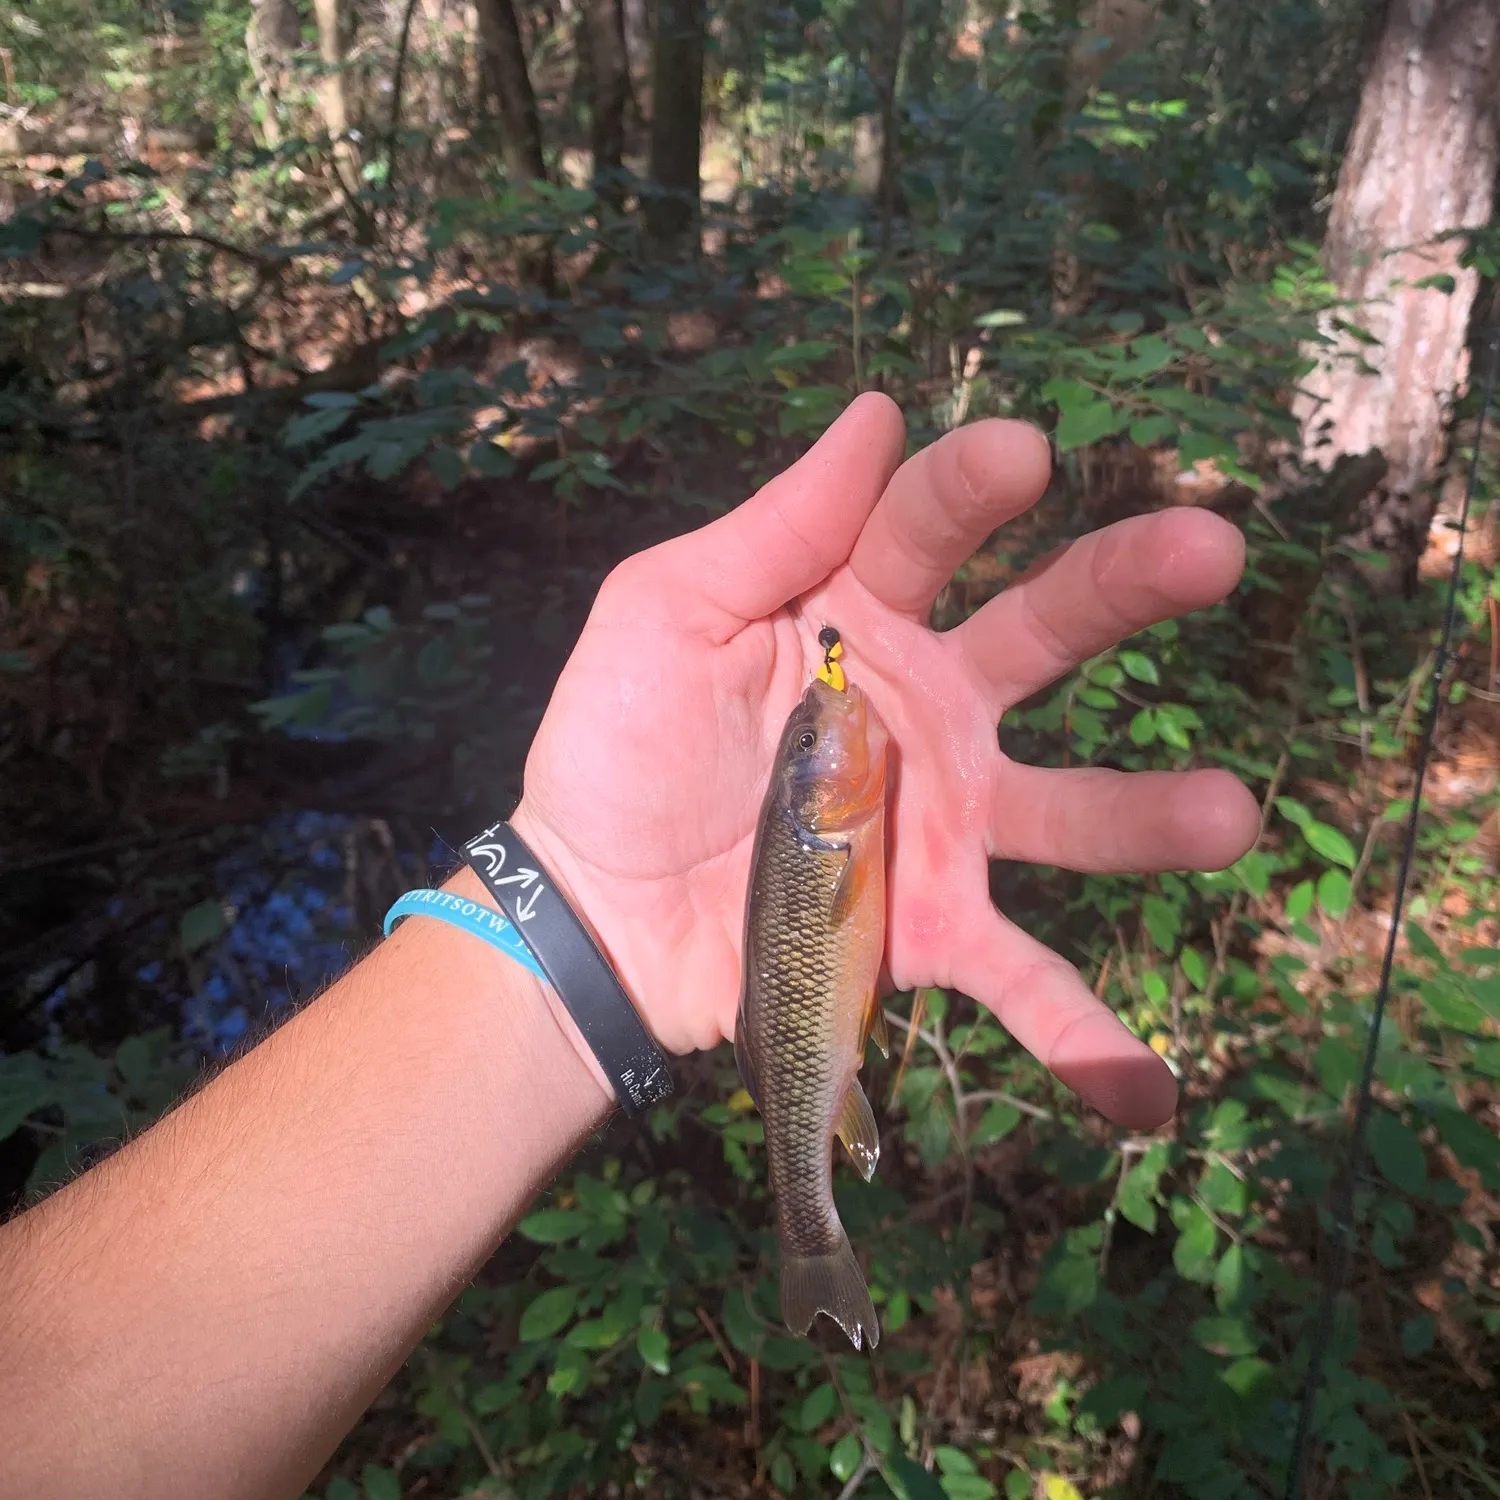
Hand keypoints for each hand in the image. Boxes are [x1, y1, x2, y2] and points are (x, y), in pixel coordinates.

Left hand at [512, 394, 1258, 1128]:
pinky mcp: (932, 928)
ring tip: (1231, 816)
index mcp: (854, 613)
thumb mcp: (665, 612)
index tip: (1023, 456)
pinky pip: (1019, 977)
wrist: (594, 904)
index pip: (928, 530)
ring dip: (1148, 816)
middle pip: (1039, 636)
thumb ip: (773, 526)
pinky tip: (1144, 1088)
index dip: (972, 489)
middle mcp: (925, 706)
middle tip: (1212, 547)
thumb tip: (874, 409)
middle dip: (1123, 587)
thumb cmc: (618, 741)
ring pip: (1066, 807)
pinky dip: (1079, 1032)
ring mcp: (941, 820)